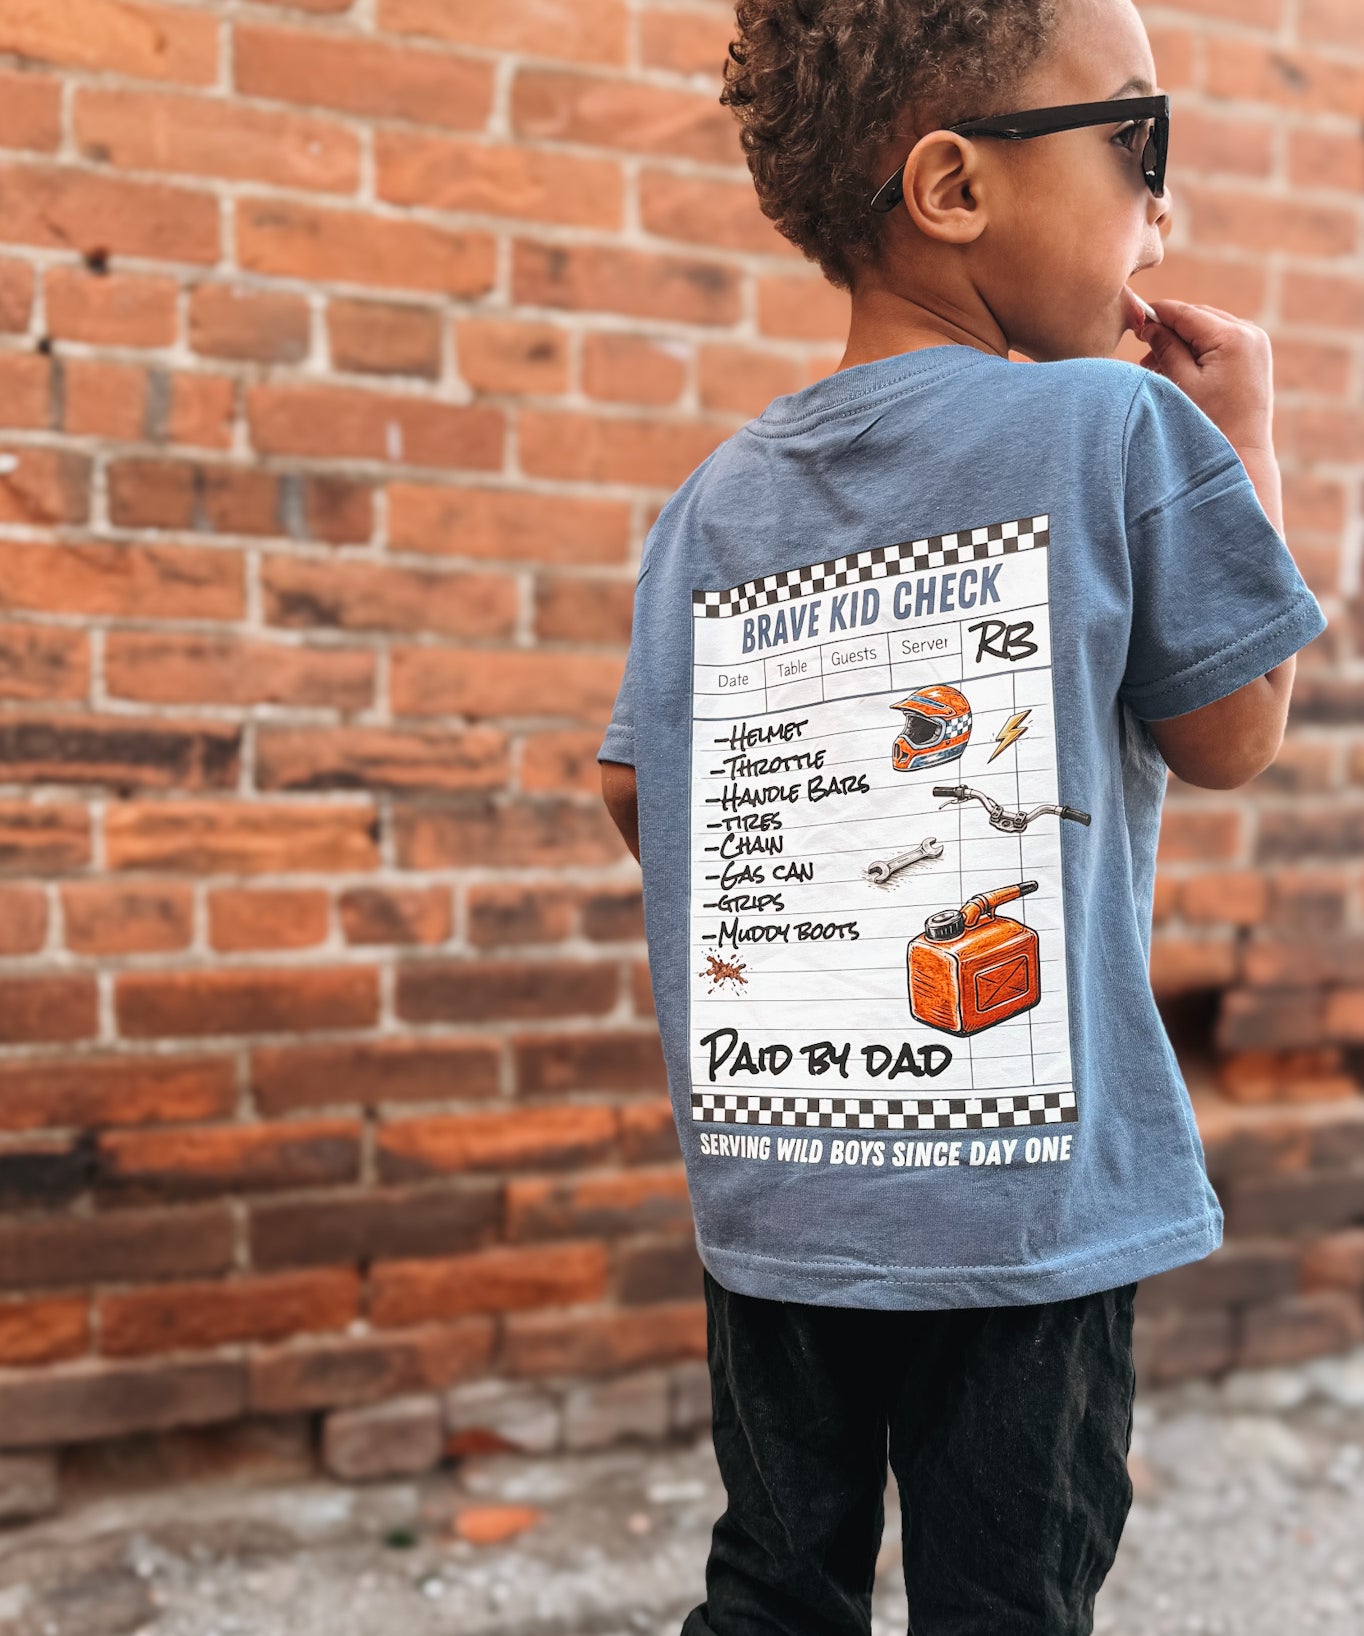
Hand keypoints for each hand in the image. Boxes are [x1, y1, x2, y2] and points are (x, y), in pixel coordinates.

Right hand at [1134, 297, 1274, 452]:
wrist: (1243, 451)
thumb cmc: (1210, 422)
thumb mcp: (1182, 382)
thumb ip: (1166, 348)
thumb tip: (1150, 325)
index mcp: (1232, 337)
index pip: (1187, 313)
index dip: (1158, 313)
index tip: (1134, 318)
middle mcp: (1249, 332)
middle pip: (1199, 316)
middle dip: (1170, 329)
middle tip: (1142, 347)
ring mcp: (1256, 342)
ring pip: (1209, 327)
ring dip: (1183, 339)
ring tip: (1157, 364)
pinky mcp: (1255, 353)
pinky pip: (1222, 339)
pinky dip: (1200, 347)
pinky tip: (1179, 365)